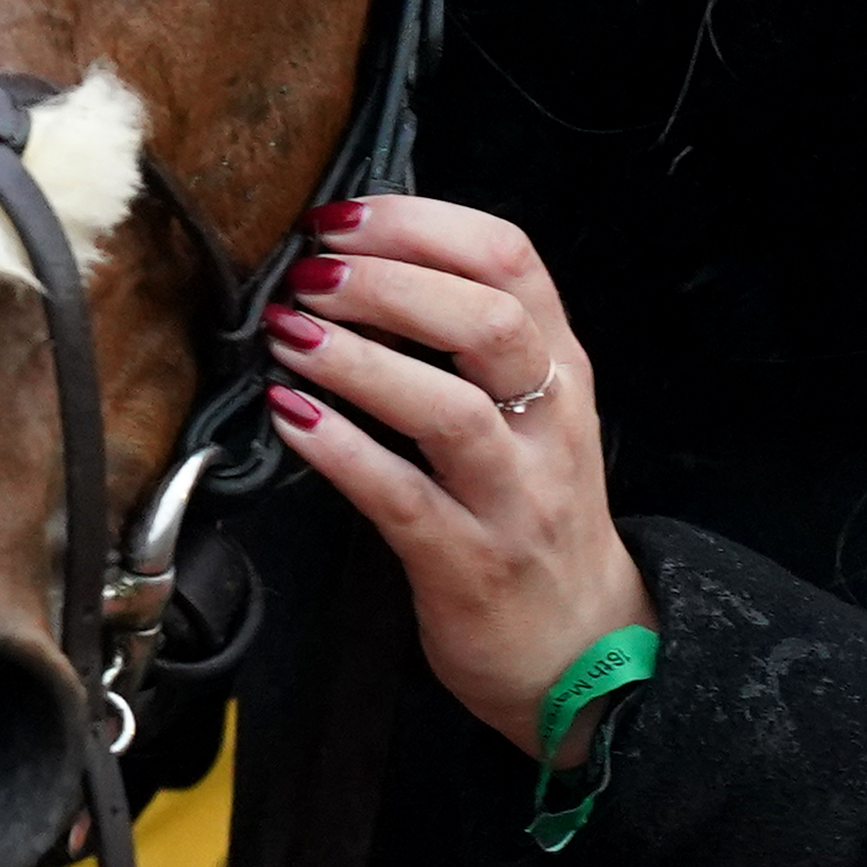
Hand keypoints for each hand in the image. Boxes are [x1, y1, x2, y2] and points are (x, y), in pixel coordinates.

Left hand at [260, 194, 653, 765]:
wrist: (580, 650)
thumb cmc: (532, 514)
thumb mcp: (532, 412)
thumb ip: (471, 340)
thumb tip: (359, 260)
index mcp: (561, 368)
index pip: (511, 259)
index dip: (418, 223)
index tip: (339, 217)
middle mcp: (550, 423)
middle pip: (487, 320)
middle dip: (386, 282)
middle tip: (307, 274)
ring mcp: (514, 497)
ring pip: (450, 409)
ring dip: (357, 360)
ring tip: (285, 334)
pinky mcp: (469, 563)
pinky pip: (402, 498)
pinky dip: (339, 449)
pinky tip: (288, 415)